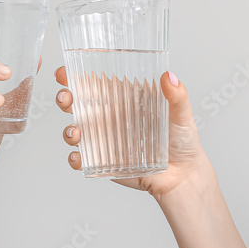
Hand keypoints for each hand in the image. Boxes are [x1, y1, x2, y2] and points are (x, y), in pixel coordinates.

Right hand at [55, 68, 210, 203]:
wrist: (184, 175)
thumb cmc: (183, 140)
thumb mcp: (182, 114)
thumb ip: (177, 96)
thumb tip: (169, 77)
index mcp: (124, 101)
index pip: (95, 84)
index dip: (75, 76)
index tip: (64, 72)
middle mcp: (111, 119)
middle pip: (78, 105)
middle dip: (66, 99)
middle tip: (66, 98)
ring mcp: (106, 141)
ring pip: (77, 131)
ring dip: (68, 130)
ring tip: (75, 132)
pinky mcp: (107, 163)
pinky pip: (84, 160)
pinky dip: (76, 159)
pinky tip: (78, 158)